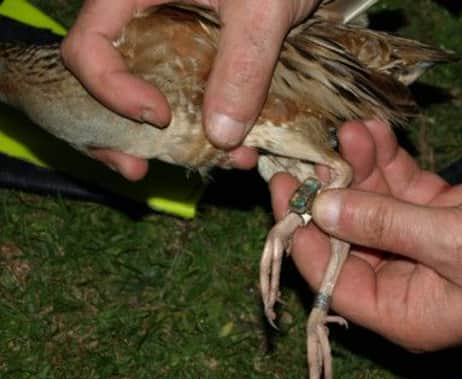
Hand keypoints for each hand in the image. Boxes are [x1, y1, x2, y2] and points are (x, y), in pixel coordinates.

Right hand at [61, 0, 318, 177]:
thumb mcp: (261, 10)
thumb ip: (243, 66)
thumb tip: (221, 136)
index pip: (90, 46)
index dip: (112, 90)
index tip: (158, 117)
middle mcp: (144, 19)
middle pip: (110, 82)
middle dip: (124, 133)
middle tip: (139, 169)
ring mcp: (171, 39)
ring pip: (154, 97)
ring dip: (177, 139)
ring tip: (216, 164)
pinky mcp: (199, 55)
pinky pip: (190, 97)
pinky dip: (209, 127)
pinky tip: (240, 148)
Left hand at [269, 120, 461, 351]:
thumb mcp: (453, 241)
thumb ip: (383, 223)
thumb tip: (322, 208)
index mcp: (402, 312)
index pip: (329, 278)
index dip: (302, 233)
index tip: (285, 189)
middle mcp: (406, 284)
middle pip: (348, 237)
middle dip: (334, 191)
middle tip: (316, 150)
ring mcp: (424, 248)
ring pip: (376, 207)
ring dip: (362, 170)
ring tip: (353, 130)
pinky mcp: (444, 218)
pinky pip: (404, 192)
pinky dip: (391, 165)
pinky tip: (378, 135)